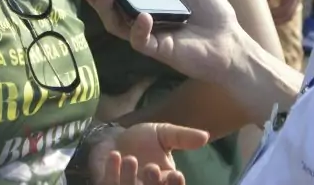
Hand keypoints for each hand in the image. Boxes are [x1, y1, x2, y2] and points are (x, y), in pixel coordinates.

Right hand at [75, 0, 244, 82]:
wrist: (232, 43)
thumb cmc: (214, 16)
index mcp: (149, 5)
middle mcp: (143, 21)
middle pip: (110, 9)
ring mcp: (148, 36)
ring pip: (117, 25)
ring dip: (107, 6)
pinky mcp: (158, 50)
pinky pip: (139, 40)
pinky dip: (138, 27)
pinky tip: (142, 15)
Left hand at [89, 123, 208, 184]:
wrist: (115, 136)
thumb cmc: (142, 139)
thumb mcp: (165, 134)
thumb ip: (183, 137)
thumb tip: (205, 136)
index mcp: (164, 180)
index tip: (176, 175)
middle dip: (153, 184)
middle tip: (152, 167)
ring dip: (129, 178)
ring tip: (130, 158)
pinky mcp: (108, 184)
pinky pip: (109, 184)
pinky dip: (112, 172)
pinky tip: (115, 155)